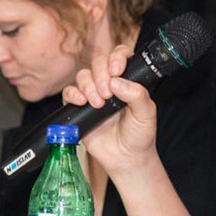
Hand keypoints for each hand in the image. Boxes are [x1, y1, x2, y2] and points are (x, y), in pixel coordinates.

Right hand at [63, 44, 160, 177]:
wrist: (126, 159)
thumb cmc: (139, 135)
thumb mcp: (146, 113)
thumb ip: (137, 94)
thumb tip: (117, 82)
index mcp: (127, 81)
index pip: (120, 56)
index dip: (116, 57)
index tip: (117, 70)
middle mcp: (109, 84)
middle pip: (98, 63)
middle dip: (101, 75)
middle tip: (108, 94)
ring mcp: (93, 95)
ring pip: (83, 76)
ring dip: (89, 87)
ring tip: (98, 104)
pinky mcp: (79, 108)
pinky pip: (69, 92)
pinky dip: (73, 94)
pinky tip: (82, 103)